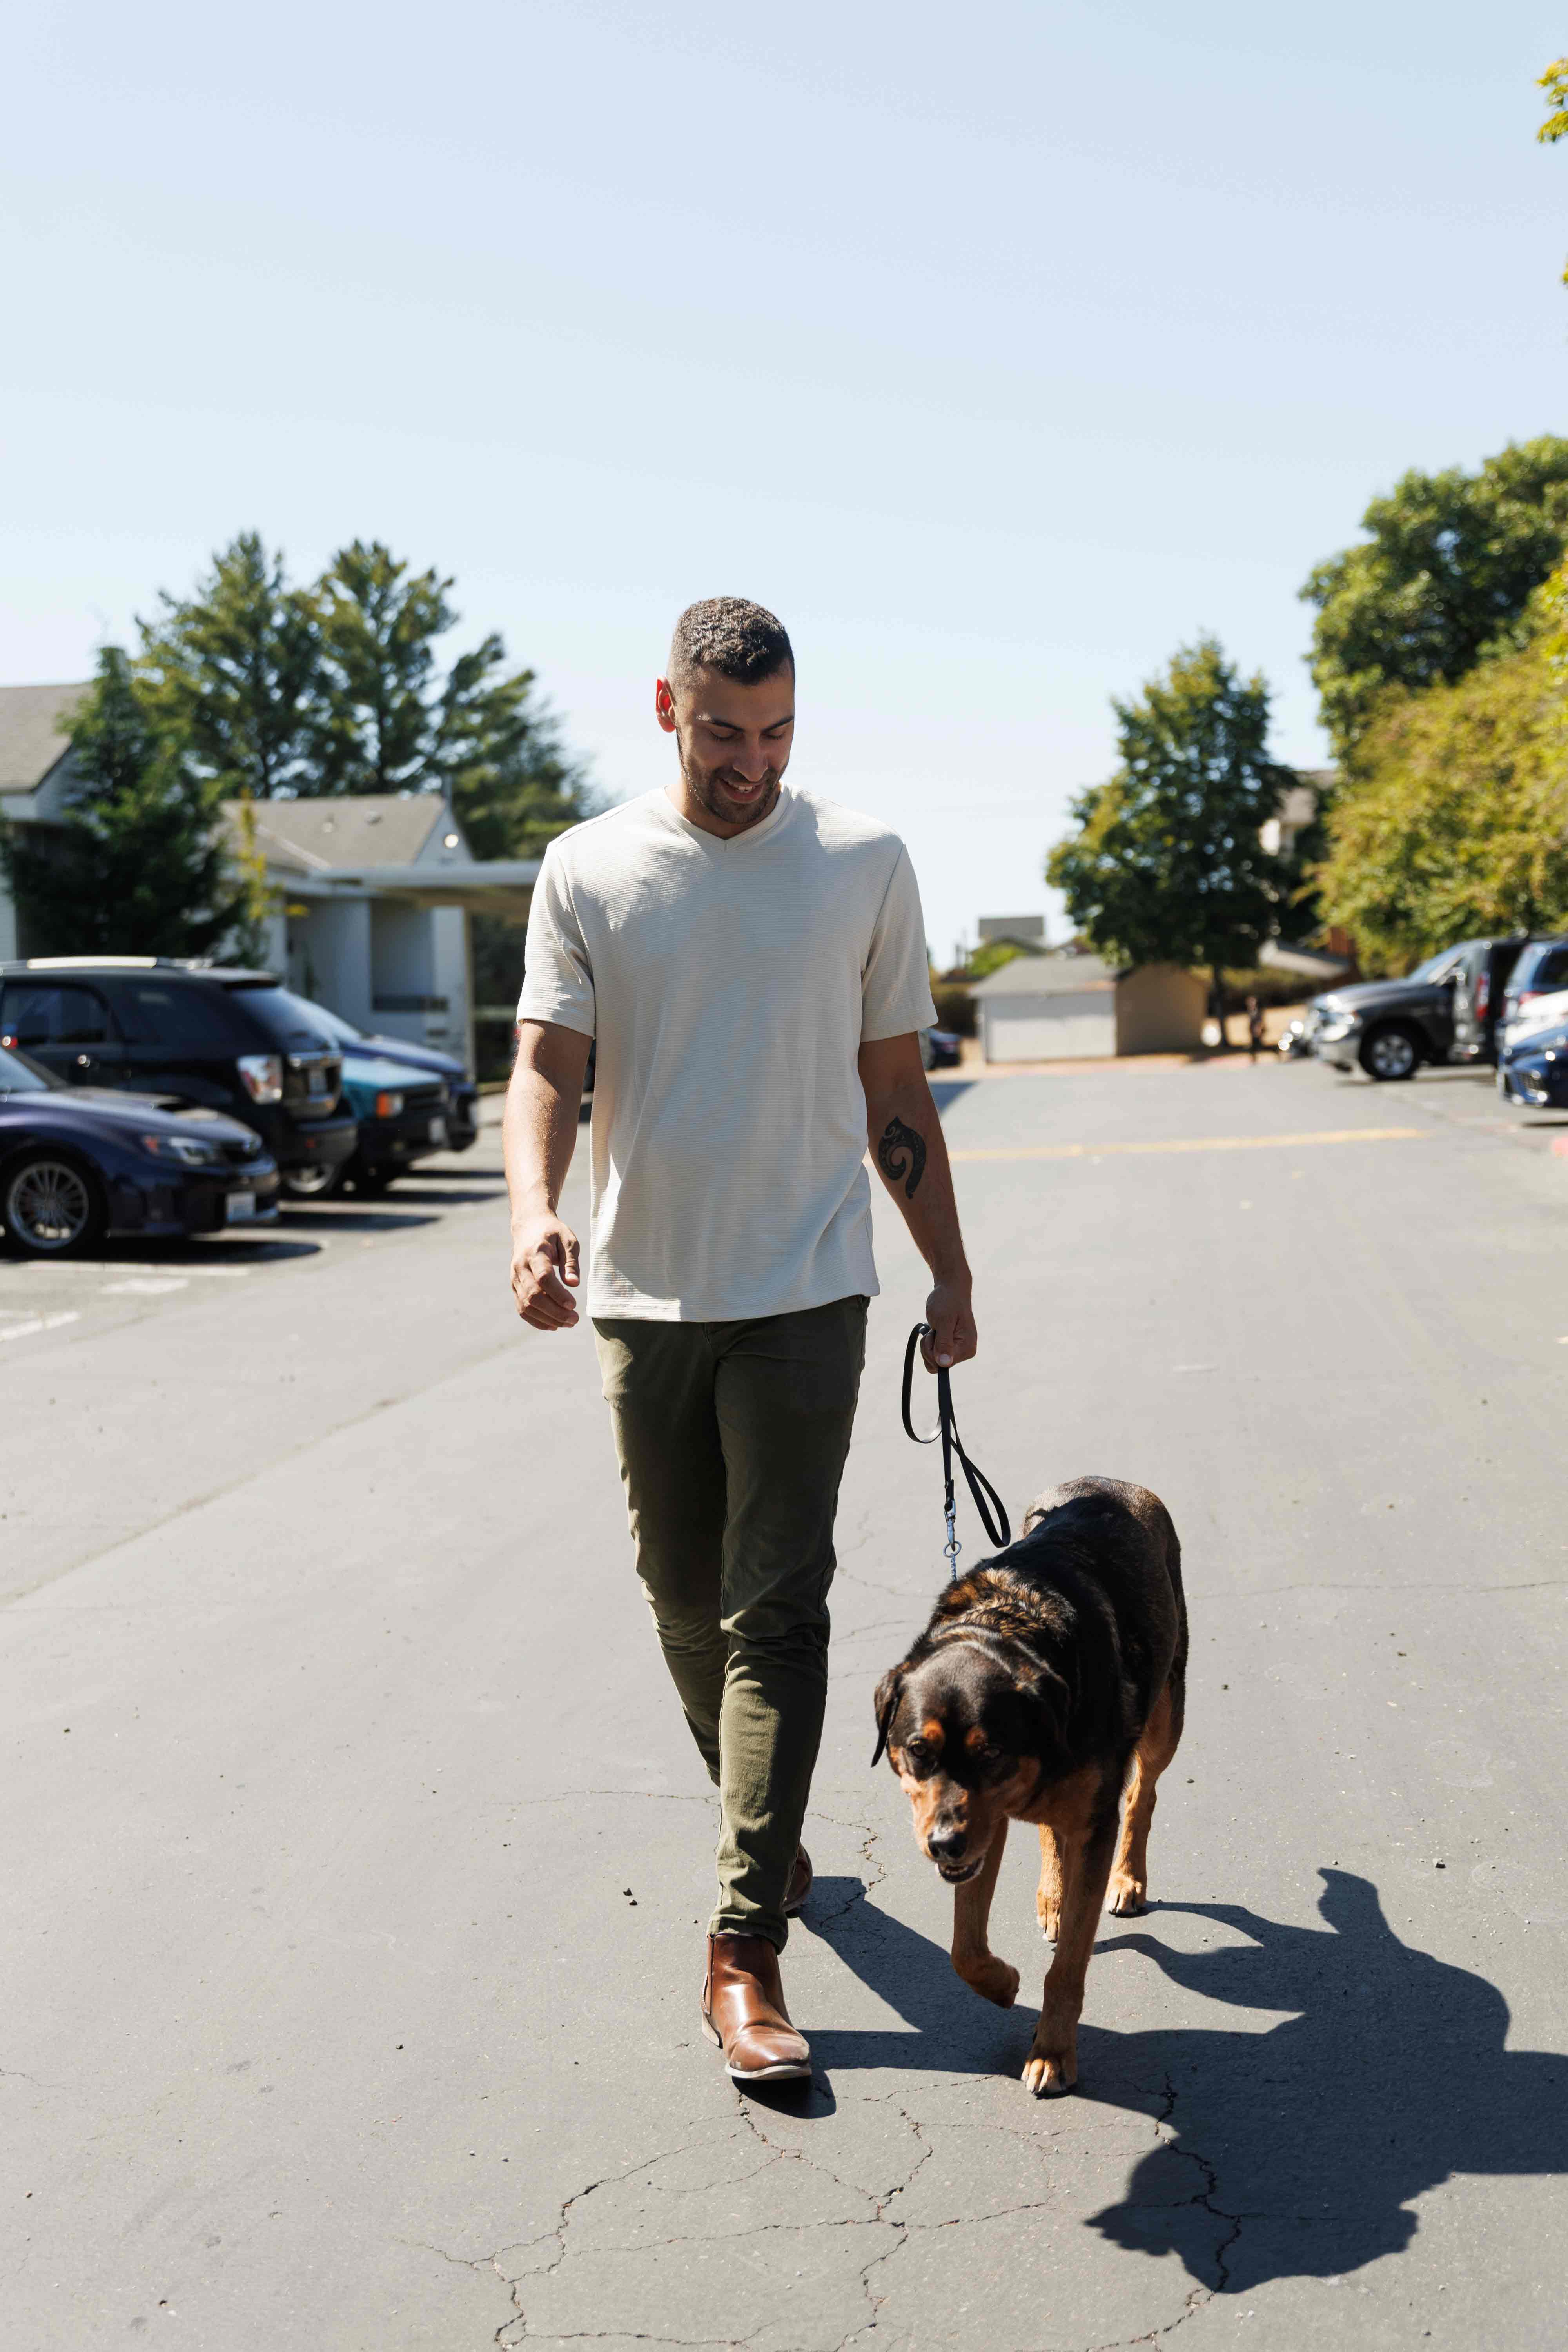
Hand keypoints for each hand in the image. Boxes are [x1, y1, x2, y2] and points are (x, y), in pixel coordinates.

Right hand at [510, 1211, 580, 1330]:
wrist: (529, 1226)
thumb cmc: (552, 1233)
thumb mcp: (568, 1240)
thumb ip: (571, 1262)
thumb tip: (574, 1284)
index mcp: (535, 1252)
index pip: (543, 1277)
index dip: (558, 1294)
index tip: (574, 1304)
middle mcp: (521, 1266)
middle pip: (533, 1295)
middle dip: (555, 1311)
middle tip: (575, 1319)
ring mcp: (514, 1277)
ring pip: (526, 1305)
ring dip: (547, 1319)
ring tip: (568, 1323)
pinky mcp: (514, 1286)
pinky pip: (521, 1308)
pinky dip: (536, 1320)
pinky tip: (553, 1325)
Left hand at [921, 1276, 975, 1371]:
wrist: (951, 1290)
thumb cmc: (948, 1302)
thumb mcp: (943, 1321)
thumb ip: (944, 1343)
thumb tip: (944, 1364)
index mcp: (967, 1348)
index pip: (944, 1365)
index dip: (932, 1352)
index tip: (934, 1334)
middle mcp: (965, 1352)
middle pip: (938, 1365)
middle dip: (929, 1348)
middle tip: (934, 1329)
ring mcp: (958, 1350)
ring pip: (934, 1361)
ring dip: (928, 1346)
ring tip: (935, 1329)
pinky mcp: (950, 1347)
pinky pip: (933, 1356)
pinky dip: (929, 1345)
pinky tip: (934, 1332)